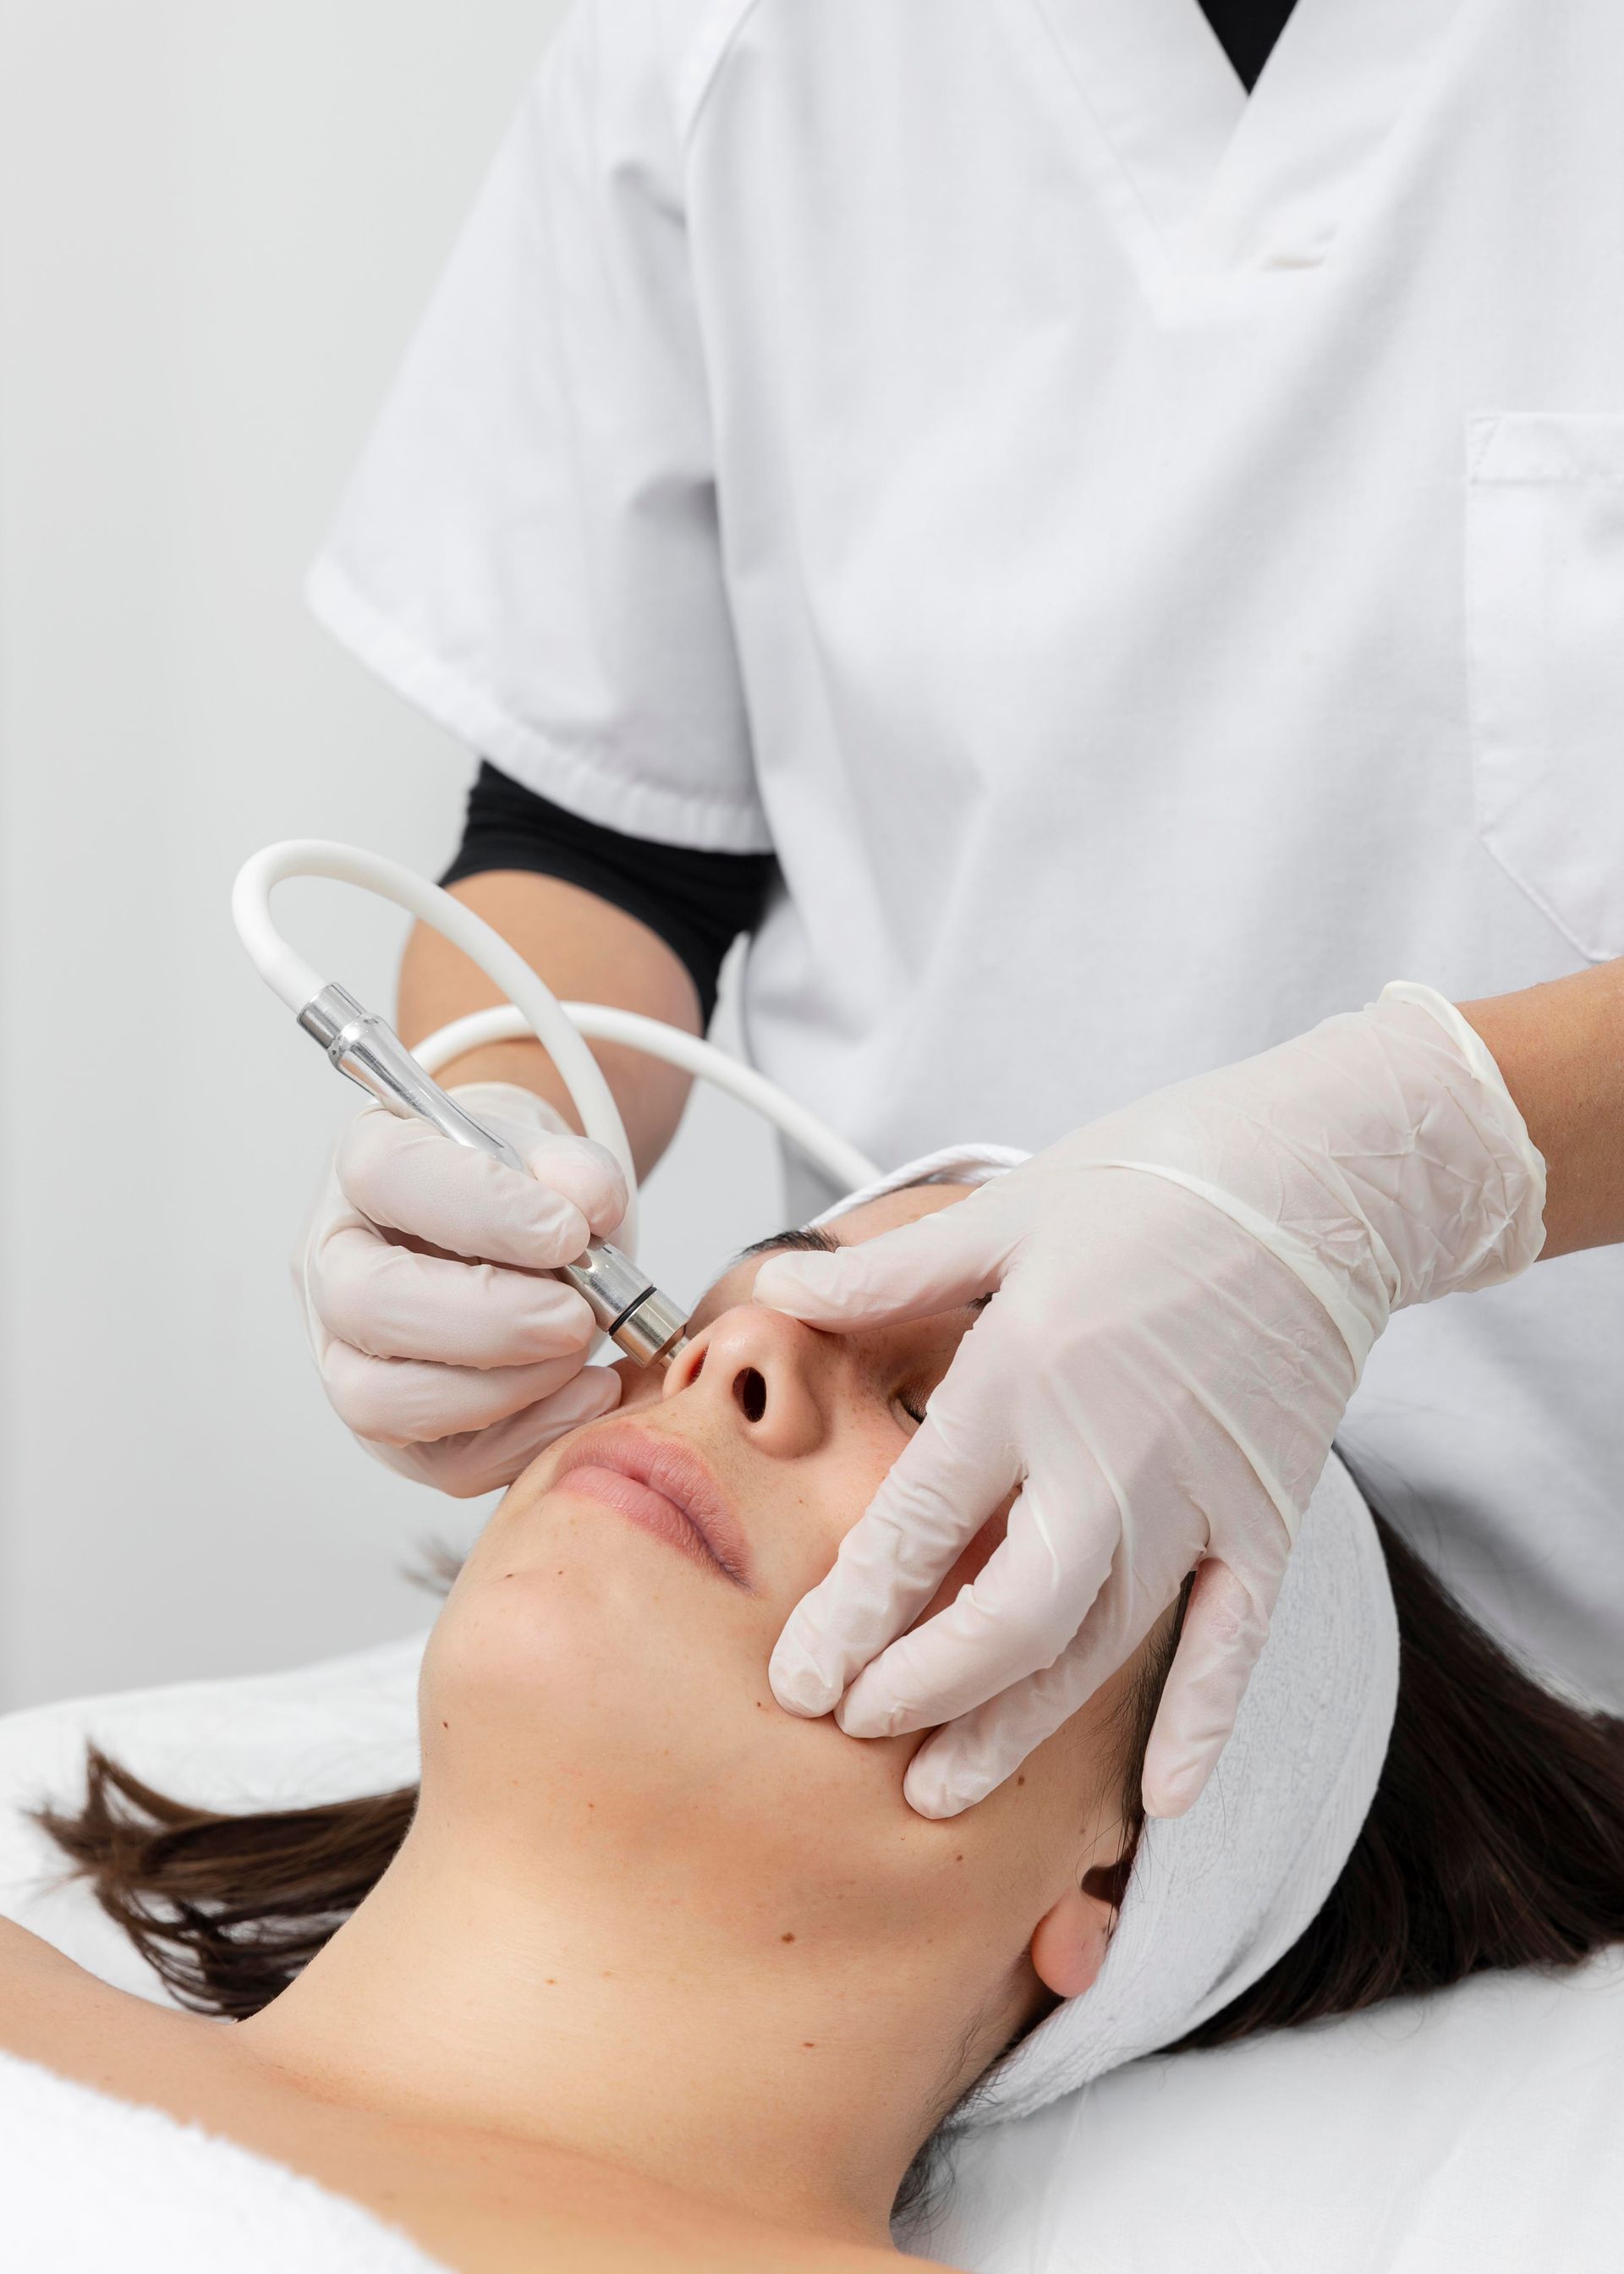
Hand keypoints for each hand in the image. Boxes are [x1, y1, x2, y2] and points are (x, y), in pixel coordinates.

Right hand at [297, 1082, 625, 1494]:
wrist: (521, 1232)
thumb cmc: (522, 1188)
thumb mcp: (553, 1153)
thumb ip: (576, 1168)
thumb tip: (587, 1203)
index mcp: (366, 1165)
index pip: (387, 1175)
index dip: (484, 1208)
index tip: (571, 1233)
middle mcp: (335, 1261)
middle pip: (365, 1303)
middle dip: (487, 1322)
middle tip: (574, 1316)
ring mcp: (349, 1353)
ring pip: (380, 1399)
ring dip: (498, 1390)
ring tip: (579, 1353)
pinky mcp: (394, 1430)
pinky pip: (444, 1462)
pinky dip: (528, 1439)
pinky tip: (589, 1393)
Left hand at [755, 986, 1543, 1818]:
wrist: (1324, 1172)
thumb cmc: (1154, 1180)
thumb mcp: (1004, 1209)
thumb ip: (887, 1273)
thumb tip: (779, 1288)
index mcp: (1023, 1375)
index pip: (916, 1531)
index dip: (850, 1619)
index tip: (801, 1680)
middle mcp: (1107, 1455)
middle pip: (1005, 1622)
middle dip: (923, 1694)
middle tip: (858, 1735)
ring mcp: (1198, 1496)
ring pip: (1098, 1650)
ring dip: (1018, 1730)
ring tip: (944, 1793)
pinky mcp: (1269, 1515)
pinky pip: (1233, 1643)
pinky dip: (1199, 1723)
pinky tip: (1161, 1801)